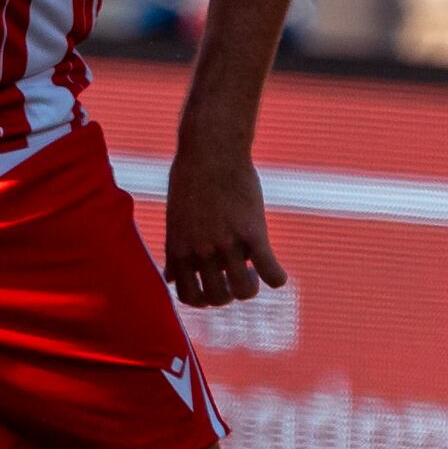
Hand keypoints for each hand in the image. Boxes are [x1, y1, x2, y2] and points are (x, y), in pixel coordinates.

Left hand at [159, 138, 286, 309]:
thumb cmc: (191, 180)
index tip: (214, 286)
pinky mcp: (253, 232)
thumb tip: (170, 279)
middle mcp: (201, 251)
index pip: (189, 297)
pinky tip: (277, 273)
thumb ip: (174, 252)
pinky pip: (271, 272)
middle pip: (218, 298)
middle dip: (228, 294)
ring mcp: (227, 244)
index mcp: (180, 250)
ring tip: (253, 270)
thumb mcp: (175, 219)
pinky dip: (277, 278)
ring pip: (244, 292)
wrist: (211, 149)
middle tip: (235, 276)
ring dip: (251, 288)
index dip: (203, 300)